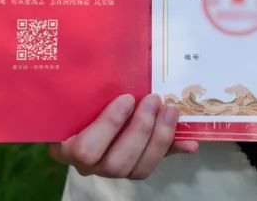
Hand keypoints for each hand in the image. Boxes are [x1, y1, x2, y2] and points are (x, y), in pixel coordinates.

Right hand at [49, 93, 198, 179]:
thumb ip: (97, 90)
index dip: (110, 126)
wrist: (81, 109)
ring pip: (137, 170)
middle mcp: (87, 165)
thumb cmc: (78, 99)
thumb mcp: (82, 94)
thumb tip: (131, 86)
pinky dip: (173, 149)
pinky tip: (189, 139)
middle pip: (115, 164)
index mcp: (67, 147)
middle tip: (154, 99)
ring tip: (170, 110)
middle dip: (141, 130)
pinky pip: (152, 164)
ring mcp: (110, 170)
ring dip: (159, 138)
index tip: (127, 98)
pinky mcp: (132, 168)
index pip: (85, 150)